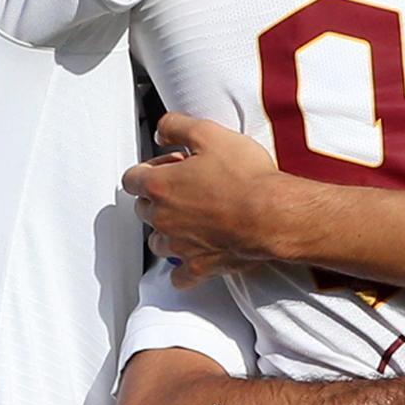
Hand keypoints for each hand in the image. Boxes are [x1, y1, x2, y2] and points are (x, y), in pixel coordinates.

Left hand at [125, 115, 295, 275]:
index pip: (131, 180)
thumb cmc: (246, 177)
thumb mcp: (209, 133)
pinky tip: (194, 257)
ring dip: (168, 231)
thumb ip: (177, 127)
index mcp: (160, 185)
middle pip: (143, 210)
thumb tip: (162, 131)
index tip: (163, 168)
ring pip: (157, 242)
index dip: (146, 171)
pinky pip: (179, 277)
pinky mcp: (199, 266)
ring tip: (191, 220)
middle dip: (158, 199)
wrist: (273, 215)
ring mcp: (180, 245)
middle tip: (185, 189)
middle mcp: (163, 218)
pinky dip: (183, 270)